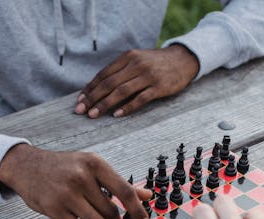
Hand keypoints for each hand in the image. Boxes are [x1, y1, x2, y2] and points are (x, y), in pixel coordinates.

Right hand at [0, 144, 150, 218]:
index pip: (125, 191)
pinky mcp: (53, 208)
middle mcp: (82, 177)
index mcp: (95, 164)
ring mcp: (67, 193)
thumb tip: (147, 196)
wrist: (26, 165)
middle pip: (111, 211)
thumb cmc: (63, 167)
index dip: (138, 211)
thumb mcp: (91, 166)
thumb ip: (118, 182)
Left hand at [75, 45, 199, 118]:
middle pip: (109, 83)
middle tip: (81, 111)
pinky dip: (127, 107)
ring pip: (121, 91)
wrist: (183, 60)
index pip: (104, 74)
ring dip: (105, 104)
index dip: (90, 88)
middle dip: (92, 98)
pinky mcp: (159, 87)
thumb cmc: (155, 63)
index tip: (80, 100)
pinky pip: (140, 99)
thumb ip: (119, 71)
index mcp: (128, 57)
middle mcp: (136, 64)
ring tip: (94, 115)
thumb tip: (95, 87)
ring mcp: (148, 76)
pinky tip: (116, 115)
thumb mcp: (136, 60)